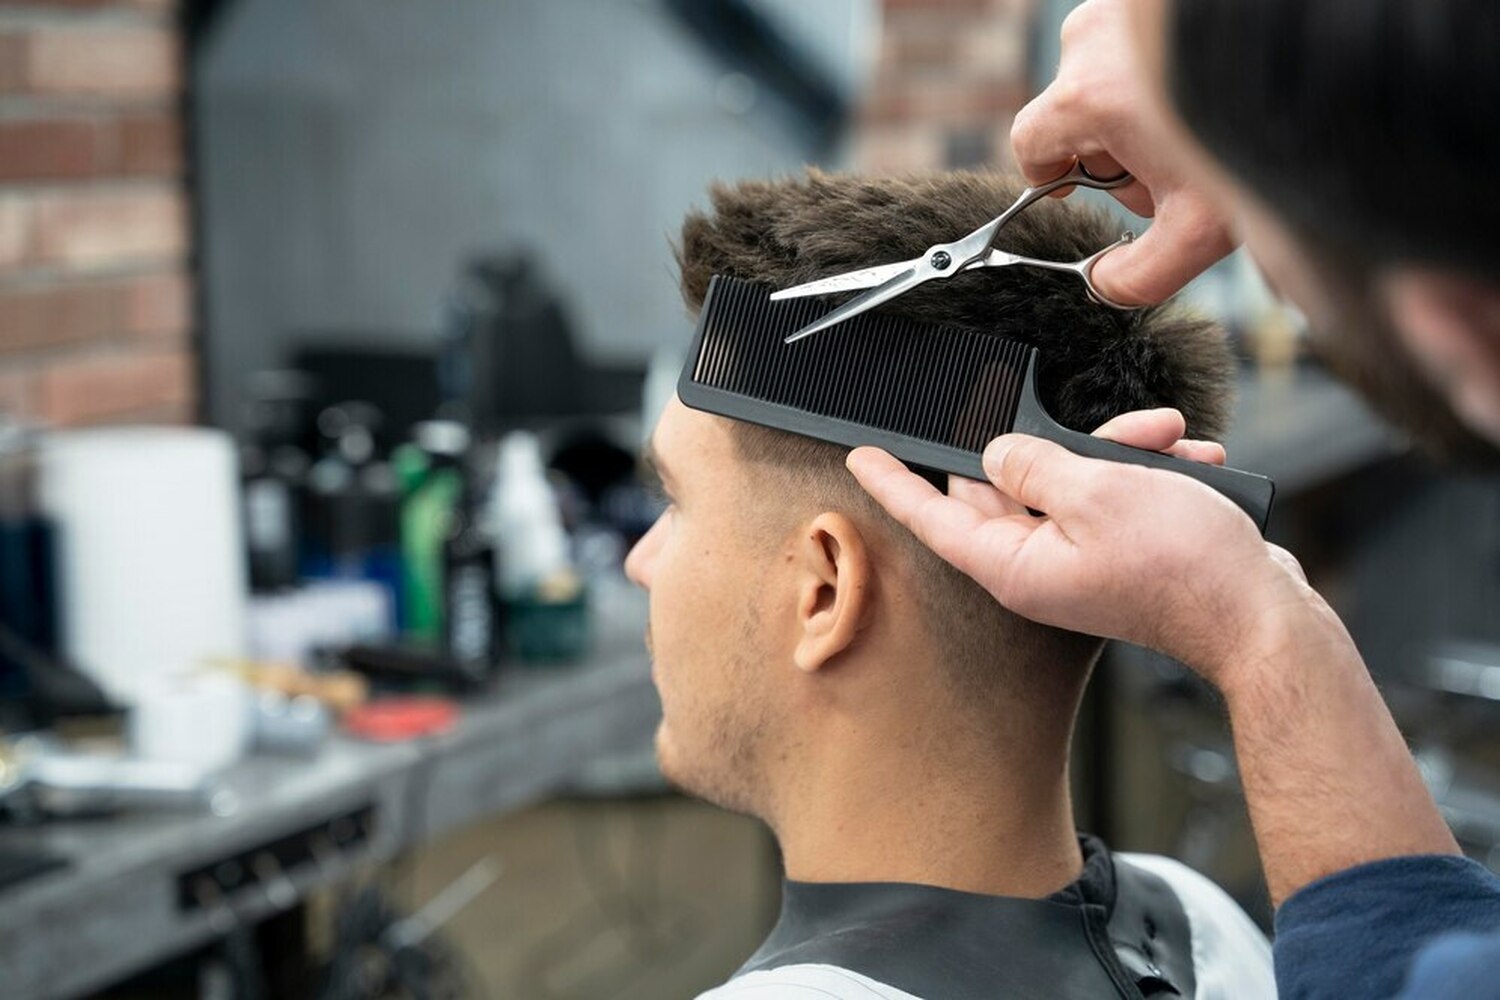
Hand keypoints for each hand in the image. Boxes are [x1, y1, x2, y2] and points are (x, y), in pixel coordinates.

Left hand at [847, 409, 1310, 686]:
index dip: (894, 481)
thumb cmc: (1184, 569)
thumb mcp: (1097, 491)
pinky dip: (1142, 472)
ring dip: (1113, 450)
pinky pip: (1109, 496)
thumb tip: (998, 453)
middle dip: (1044, 442)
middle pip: (1001, 487)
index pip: (934, 516)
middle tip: (1068, 419)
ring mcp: (1076, 559)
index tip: (859, 456)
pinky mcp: (1116, 550)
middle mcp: (1036, 564)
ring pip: (1066, 481)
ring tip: (1162, 440)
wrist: (1261, 618)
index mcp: (1013, 563)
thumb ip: (1034, 464)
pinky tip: (1186, 461)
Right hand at [1011, 0, 1238, 304]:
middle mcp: (1094, 39)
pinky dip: (1167, 71)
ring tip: (1202, 124)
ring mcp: (1124, 6)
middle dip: (1116, 147)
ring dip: (1142, 107)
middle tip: (1173, 168)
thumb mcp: (1196, 231)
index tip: (1074, 188)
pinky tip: (1213, 92)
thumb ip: (1137, 277)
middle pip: (1077, 111)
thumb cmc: (1258, 138)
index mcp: (1086, 96)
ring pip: (1109, 73)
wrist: (1320, 58)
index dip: (1048, 174)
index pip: (1030, 142)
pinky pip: (1139, 41)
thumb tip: (1102, 285)